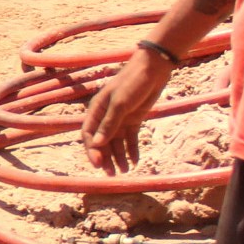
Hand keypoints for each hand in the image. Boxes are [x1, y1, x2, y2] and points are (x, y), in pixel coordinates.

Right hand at [79, 50, 172, 173]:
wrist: (153, 68)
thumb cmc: (132, 82)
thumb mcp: (121, 103)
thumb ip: (110, 123)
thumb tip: (98, 144)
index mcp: (97, 110)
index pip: (90, 135)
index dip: (93, 150)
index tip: (99, 165)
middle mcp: (106, 116)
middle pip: (103, 142)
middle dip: (107, 158)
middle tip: (112, 174)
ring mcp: (121, 118)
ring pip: (117, 143)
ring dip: (120, 157)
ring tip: (125, 171)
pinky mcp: (134, 119)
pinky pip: (131, 139)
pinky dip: (132, 150)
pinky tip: (136, 162)